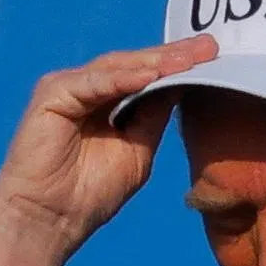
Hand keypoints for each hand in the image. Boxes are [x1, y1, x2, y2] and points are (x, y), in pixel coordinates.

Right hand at [0, 35, 217, 265]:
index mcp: (108, 102)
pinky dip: (121, 79)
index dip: (179, 67)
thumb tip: (183, 88)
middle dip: (173, 56)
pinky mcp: (51, 95)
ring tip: (187, 58)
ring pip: (117, 68)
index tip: (214, 58)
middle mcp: (87, 89)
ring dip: (154, 62)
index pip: (147, 76)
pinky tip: (150, 75)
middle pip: (135, 65)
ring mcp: (68, 88)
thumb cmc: (89, 193)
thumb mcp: (137, 151)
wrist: (51, 219)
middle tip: (208, 46)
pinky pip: (93, 83)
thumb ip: (154, 119)